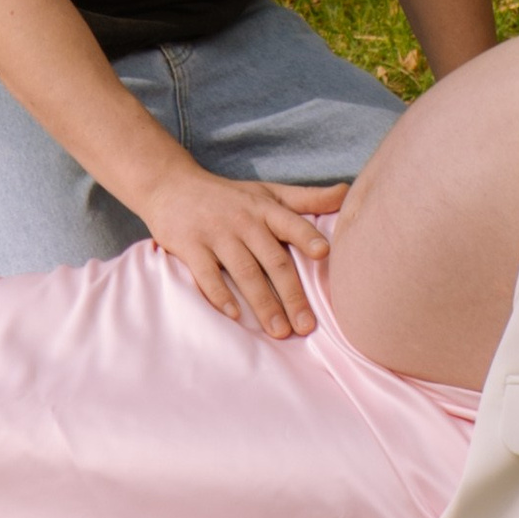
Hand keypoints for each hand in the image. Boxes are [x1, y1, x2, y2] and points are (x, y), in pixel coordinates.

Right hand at [139, 165, 336, 336]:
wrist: (171, 185)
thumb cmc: (229, 196)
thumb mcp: (267, 192)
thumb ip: (307, 198)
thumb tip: (347, 193)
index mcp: (265, 208)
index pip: (291, 223)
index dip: (307, 236)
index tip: (324, 254)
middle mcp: (243, 220)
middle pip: (273, 260)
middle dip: (291, 294)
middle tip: (306, 326)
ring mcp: (215, 233)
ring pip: (244, 272)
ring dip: (263, 303)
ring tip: (279, 331)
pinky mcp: (190, 245)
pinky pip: (207, 274)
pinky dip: (221, 295)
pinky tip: (236, 316)